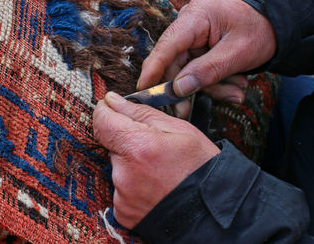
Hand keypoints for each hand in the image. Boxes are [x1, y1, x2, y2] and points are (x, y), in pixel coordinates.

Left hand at [93, 92, 219, 228]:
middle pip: (112, 146)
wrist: (211, 213)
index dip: (106, 112)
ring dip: (132, 165)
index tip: (113, 109)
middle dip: (128, 143)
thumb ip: (141, 113)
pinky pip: (121, 190)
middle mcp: (124, 173)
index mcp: (138, 147)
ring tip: (159, 172)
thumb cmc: (201, 168)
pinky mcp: (123, 212)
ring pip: (118, 168)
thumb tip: (112, 101)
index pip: (102, 122)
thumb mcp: (180, 130)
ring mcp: (122, 196)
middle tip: (155, 149)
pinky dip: (134, 186)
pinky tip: (154, 187)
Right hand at [138, 0, 275, 117]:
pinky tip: (234, 86)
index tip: (143, 90)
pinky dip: (215, 82)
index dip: (152, 69)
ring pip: (187, 71)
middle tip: (185, 111)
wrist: (277, 26)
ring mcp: (194, 37)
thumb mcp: (237, 54)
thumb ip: (206, 71)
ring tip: (235, 92)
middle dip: (187, 88)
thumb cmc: (260, 31)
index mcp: (197, 17)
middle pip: (174, 63)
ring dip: (210, 87)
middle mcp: (190, 24)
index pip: (167, 45)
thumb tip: (178, 88)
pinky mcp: (199, 48)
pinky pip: (199, 71)